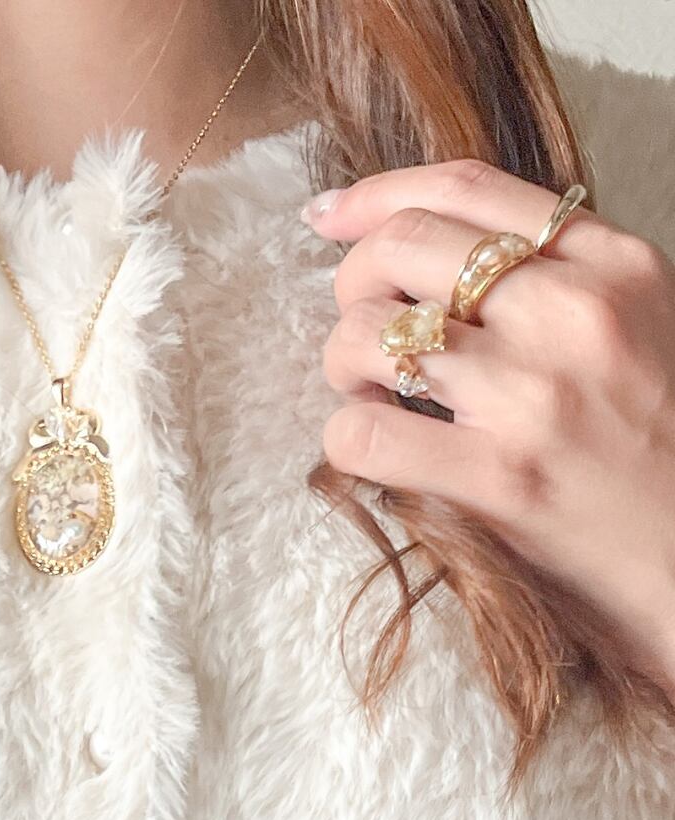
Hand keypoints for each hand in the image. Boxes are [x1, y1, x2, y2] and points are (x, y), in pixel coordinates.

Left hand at [303, 159, 674, 694]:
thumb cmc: (657, 441)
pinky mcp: (499, 477)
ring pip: (369, 335)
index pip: (467, 188)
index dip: (377, 195)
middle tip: (359, 329)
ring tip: (370, 393)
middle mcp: (573, 313)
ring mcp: (532, 394)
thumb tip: (429, 245)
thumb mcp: (637, 321)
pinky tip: (375, 445)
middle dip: (351, 283)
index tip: (330, 218)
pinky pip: (364, 435)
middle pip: (403, 246)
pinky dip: (346, 438)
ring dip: (342, 364)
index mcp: (612, 263)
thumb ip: (555, 274)